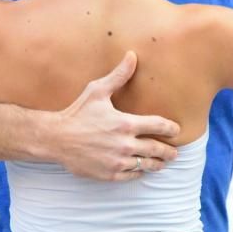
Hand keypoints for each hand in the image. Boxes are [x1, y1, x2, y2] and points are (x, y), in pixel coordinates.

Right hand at [51, 51, 180, 181]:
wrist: (57, 138)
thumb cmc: (77, 113)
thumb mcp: (97, 91)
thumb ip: (119, 76)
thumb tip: (132, 55)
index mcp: (125, 123)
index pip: (158, 126)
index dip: (171, 128)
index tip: (175, 130)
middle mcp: (125, 144)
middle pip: (157, 149)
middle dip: (169, 151)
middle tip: (174, 152)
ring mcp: (118, 161)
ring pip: (147, 165)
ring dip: (157, 164)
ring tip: (162, 163)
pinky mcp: (109, 174)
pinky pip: (132, 175)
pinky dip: (139, 172)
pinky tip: (141, 169)